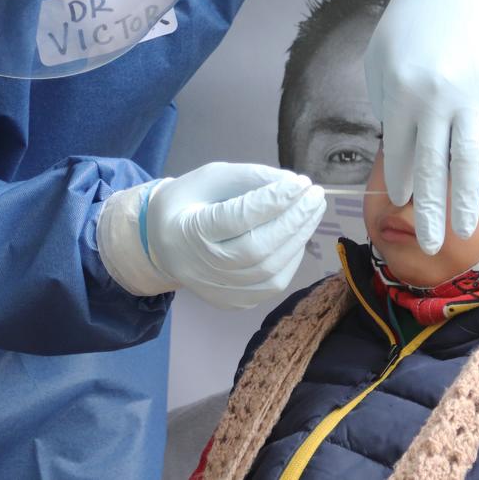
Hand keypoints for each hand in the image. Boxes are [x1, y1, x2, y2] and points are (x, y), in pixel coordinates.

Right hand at [97, 163, 325, 308]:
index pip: (238, 218)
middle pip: (258, 249)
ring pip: (271, 271)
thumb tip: (294, 183)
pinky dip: (292, 258)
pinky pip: (273, 283)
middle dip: (294, 220)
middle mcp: (203, 268)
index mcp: (190, 232)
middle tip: (315, 194)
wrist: (163, 244)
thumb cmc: (188, 203)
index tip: (301, 182)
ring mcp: (219, 291)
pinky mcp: (234, 302)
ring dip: (299, 238)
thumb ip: (250, 177)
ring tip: (313, 210)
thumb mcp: (210, 178)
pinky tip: (298, 234)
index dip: (273, 201)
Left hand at [364, 0, 478, 253]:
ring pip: (469, 162)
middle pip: (433, 169)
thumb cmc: (412, 17)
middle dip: (429, 212)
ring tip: (464, 233)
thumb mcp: (381, 56)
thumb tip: (395, 143)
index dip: (401, 186)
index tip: (400, 211)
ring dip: (467, 202)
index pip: (400, 155)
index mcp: (400, 94)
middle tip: (429, 246)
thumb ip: (386, 101)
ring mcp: (472, 95)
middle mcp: (435, 100)